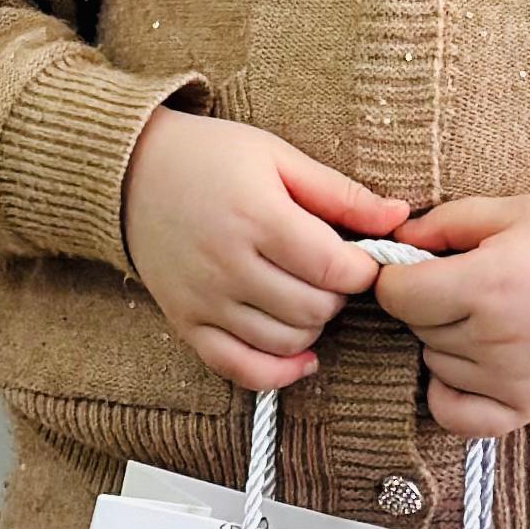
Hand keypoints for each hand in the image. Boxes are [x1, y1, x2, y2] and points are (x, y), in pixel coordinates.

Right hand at [122, 107, 412, 396]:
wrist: (130, 172)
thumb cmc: (210, 156)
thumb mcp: (278, 156)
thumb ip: (340, 193)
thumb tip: (399, 218)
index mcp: (256, 216)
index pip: (334, 268)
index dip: (364, 270)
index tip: (363, 257)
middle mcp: (228, 264)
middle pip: (313, 309)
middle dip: (338, 296)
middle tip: (332, 271)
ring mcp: (204, 300)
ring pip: (284, 342)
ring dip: (313, 326)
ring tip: (308, 294)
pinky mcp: (186, 323)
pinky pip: (240, 369)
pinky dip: (278, 372)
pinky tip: (300, 355)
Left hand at [368, 193, 529, 436]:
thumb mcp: (514, 209)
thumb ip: (446, 223)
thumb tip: (395, 240)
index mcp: (489, 284)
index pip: (396, 293)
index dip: (397, 272)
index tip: (416, 262)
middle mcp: (495, 340)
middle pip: (414, 325)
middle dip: (426, 300)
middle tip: (463, 279)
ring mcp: (510, 381)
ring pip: (433, 362)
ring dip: (443, 339)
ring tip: (485, 312)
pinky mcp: (526, 409)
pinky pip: (456, 414)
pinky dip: (450, 391)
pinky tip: (468, 362)